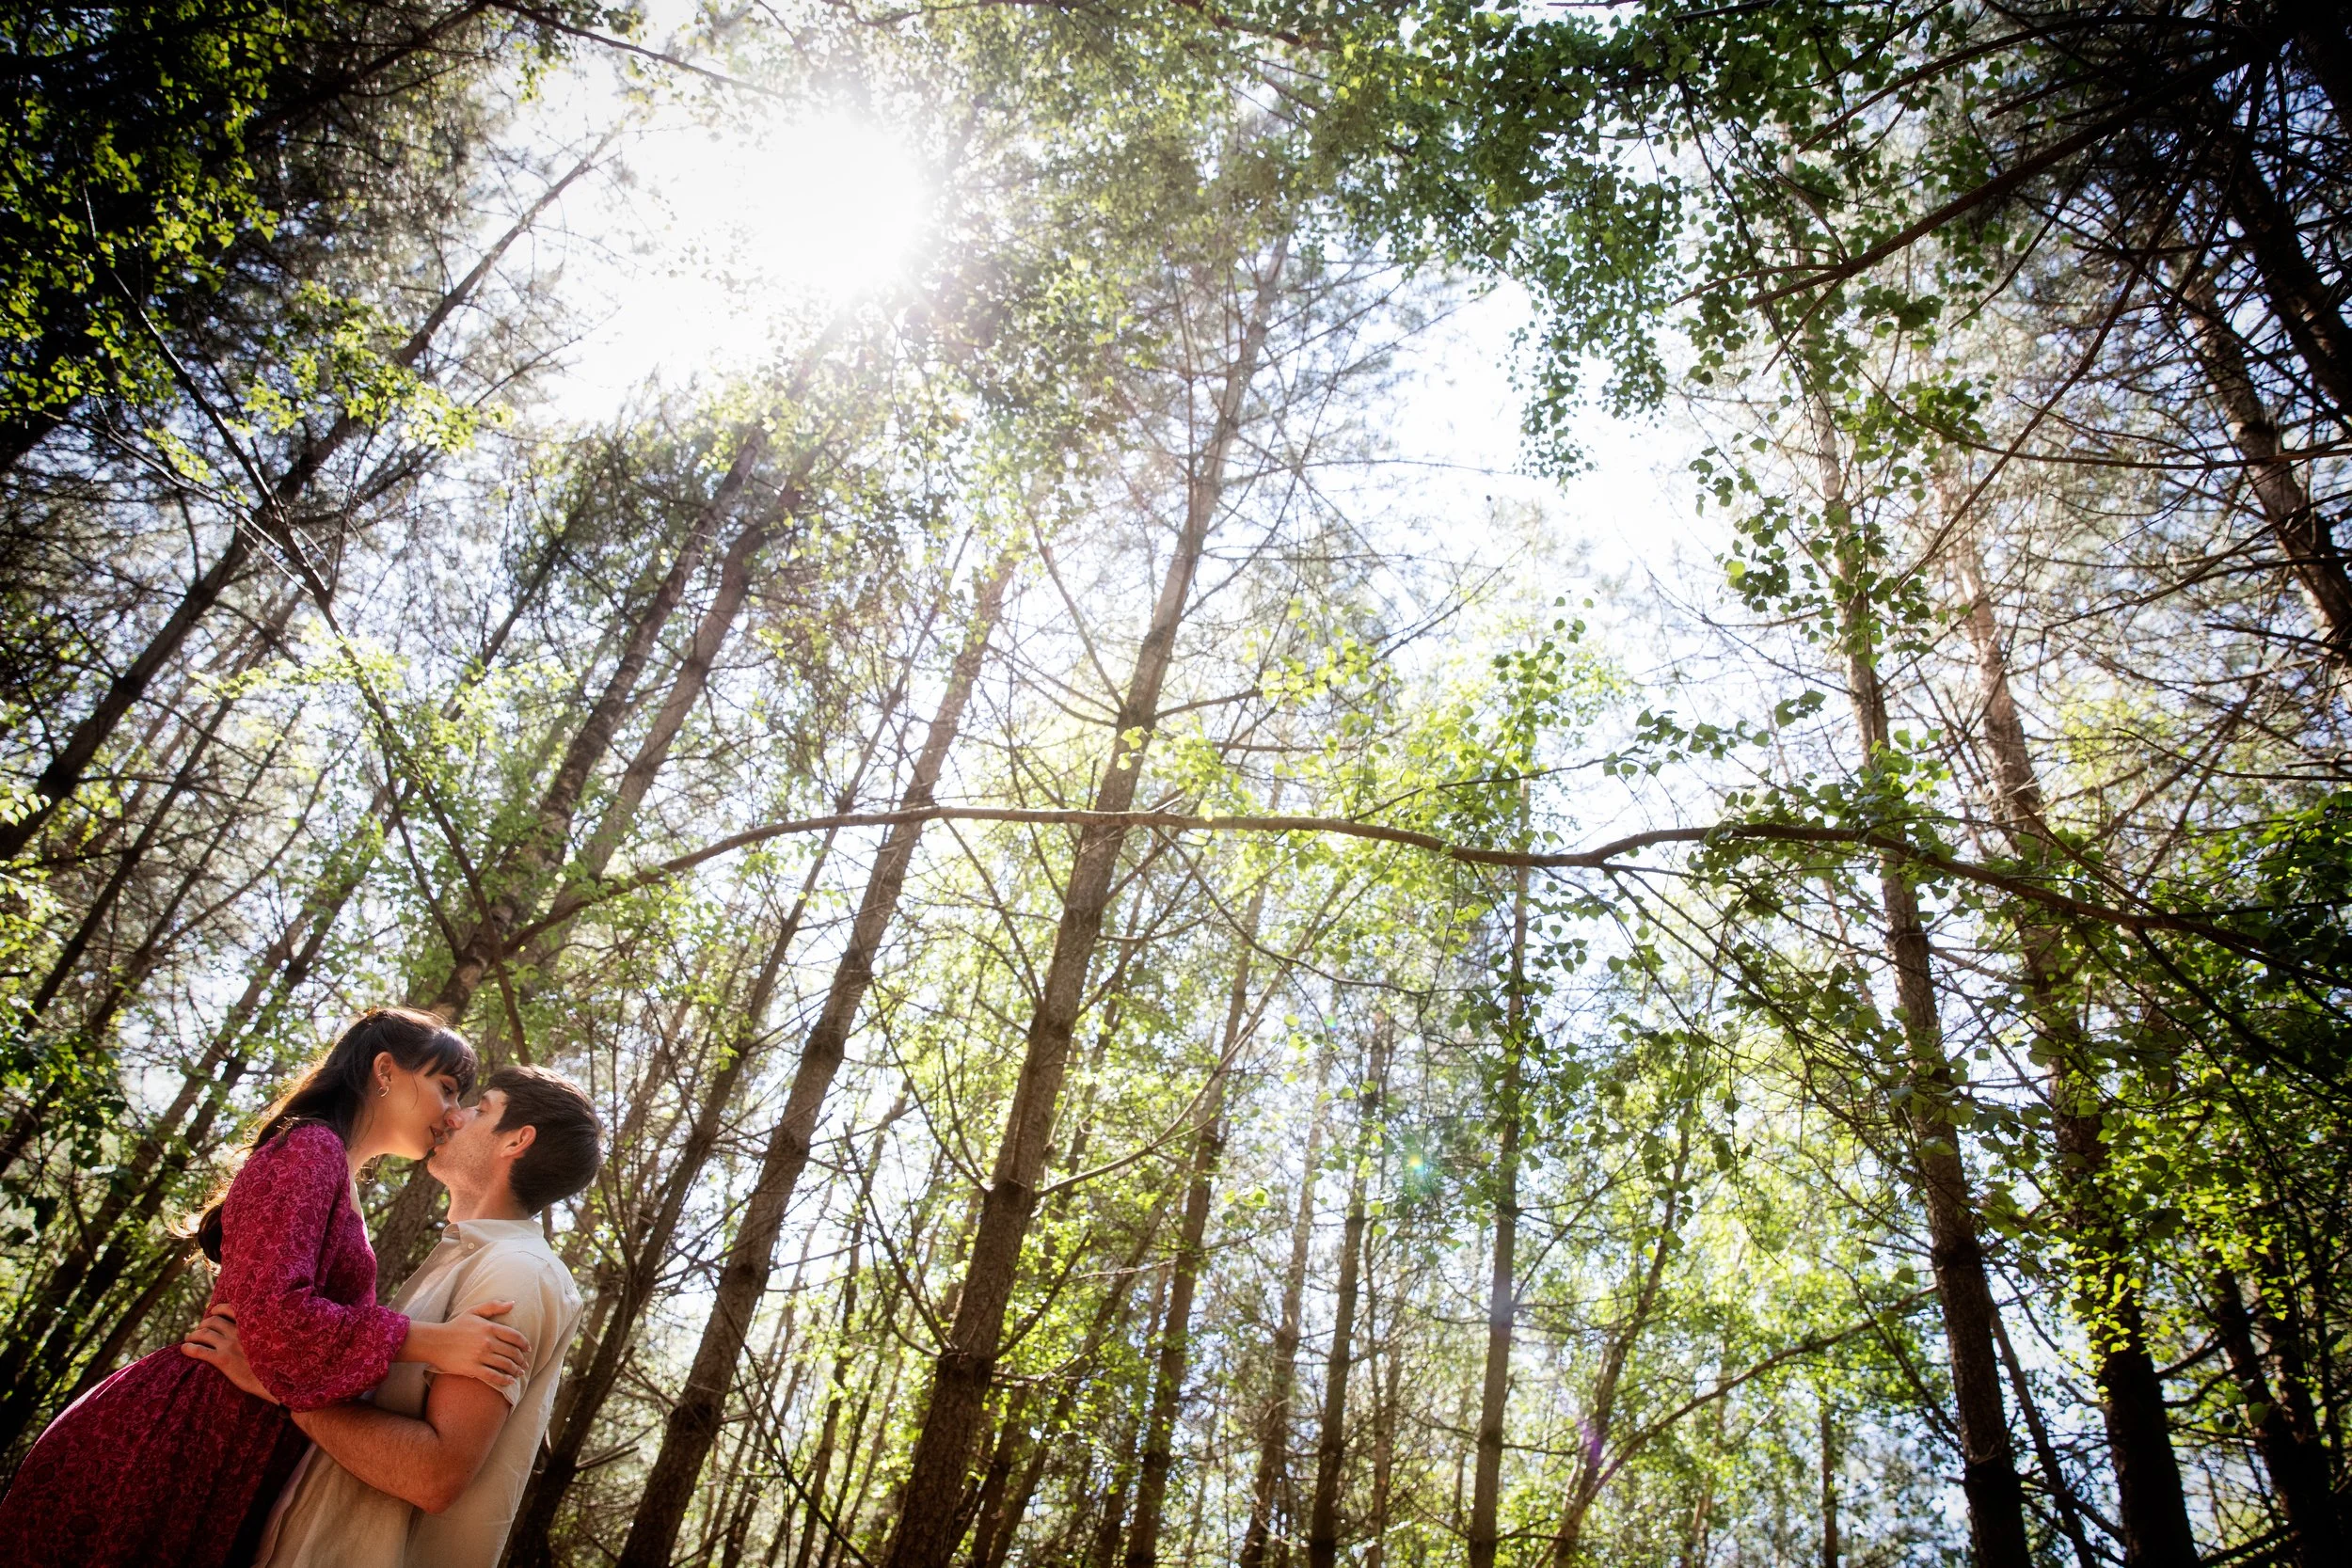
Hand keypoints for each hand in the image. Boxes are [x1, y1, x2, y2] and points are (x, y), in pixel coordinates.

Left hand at [182, 1299, 276, 1403]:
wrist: (275, 1381)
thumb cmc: (275, 1364)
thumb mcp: (273, 1341)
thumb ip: (260, 1333)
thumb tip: (253, 1332)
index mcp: (252, 1325)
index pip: (230, 1308)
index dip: (218, 1309)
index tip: (213, 1312)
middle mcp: (239, 1332)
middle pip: (212, 1321)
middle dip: (202, 1325)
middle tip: (199, 1332)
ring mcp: (230, 1345)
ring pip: (203, 1333)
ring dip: (193, 1335)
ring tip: (189, 1340)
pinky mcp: (222, 1360)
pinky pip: (199, 1350)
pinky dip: (189, 1348)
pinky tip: (185, 1350)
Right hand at [403, 1301, 529, 1387]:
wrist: (435, 1342)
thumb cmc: (455, 1326)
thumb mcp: (474, 1311)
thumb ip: (494, 1306)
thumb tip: (513, 1303)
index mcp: (490, 1327)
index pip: (515, 1337)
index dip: (524, 1344)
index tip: (528, 1349)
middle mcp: (488, 1342)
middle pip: (512, 1352)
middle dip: (521, 1359)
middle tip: (524, 1363)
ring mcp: (480, 1356)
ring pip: (505, 1365)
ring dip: (515, 1370)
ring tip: (519, 1372)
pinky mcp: (472, 1368)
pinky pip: (493, 1376)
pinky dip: (504, 1380)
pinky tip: (510, 1381)